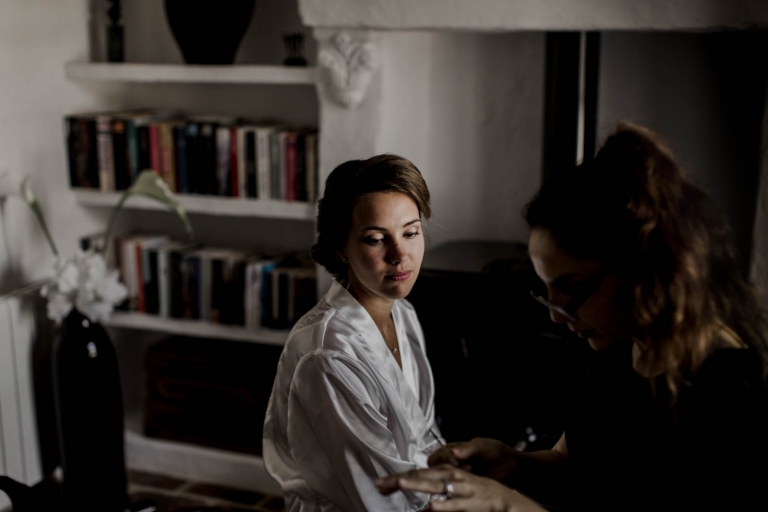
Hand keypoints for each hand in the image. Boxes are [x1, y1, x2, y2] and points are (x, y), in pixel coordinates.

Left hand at [375, 465, 545, 511]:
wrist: (506, 500)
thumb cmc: (477, 493)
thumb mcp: (454, 487)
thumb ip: (435, 488)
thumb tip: (415, 496)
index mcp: (446, 472)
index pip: (416, 473)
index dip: (397, 478)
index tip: (379, 483)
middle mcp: (452, 476)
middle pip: (421, 476)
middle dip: (400, 480)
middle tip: (380, 484)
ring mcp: (462, 488)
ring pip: (437, 485)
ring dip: (418, 484)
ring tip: (400, 484)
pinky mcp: (472, 502)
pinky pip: (456, 504)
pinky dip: (444, 505)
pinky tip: (431, 507)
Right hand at [428, 438, 518, 482]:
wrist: (509, 466)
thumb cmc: (495, 451)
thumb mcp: (481, 446)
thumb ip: (467, 448)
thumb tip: (455, 451)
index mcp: (452, 449)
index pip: (436, 456)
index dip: (441, 460)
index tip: (454, 461)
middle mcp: (452, 462)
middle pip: (436, 470)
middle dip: (444, 472)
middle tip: (464, 468)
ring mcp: (457, 475)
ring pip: (444, 481)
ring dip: (454, 479)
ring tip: (471, 471)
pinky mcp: (464, 486)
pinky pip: (455, 489)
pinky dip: (459, 487)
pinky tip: (470, 481)